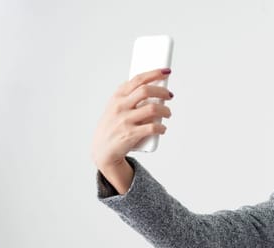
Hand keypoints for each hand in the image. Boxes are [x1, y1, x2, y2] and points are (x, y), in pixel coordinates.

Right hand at [91, 68, 173, 191]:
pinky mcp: (130, 135)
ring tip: (168, 113)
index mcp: (117, 97)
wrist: (103, 150)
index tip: (166, 71)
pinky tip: (163, 128)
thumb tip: (153, 87)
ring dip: (166, 110)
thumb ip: (129, 96)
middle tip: (170, 95)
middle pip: (146, 91)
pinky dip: (162, 127)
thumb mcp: (115, 107)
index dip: (154, 73)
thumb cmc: (113, 126)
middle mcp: (120, 106)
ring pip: (152, 109)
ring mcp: (125, 120)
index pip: (138, 80)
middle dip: (162, 91)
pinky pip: (152, 127)